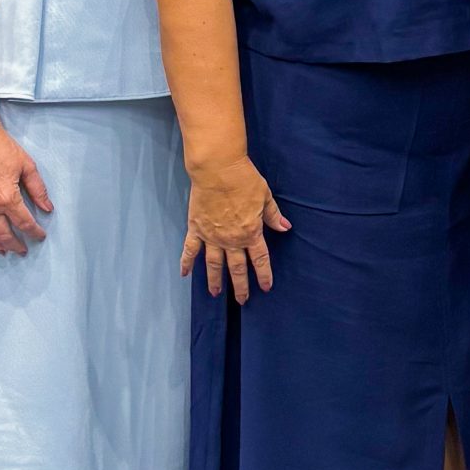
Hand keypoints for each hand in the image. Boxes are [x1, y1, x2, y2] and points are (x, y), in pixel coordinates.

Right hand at [0, 120, 53, 254]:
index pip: (23, 222)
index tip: (40, 235)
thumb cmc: (0, 147)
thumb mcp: (27, 166)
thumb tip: (47, 207)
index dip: (34, 232)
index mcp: (6, 196)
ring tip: (4, 250)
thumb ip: (38, 189)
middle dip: (15, 244)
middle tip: (22, 250)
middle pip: (3, 234)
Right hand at [184, 156, 290, 301]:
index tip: (266, 287)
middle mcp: (231, 240)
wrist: (218, 169)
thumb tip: (285, 228)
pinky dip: (187, 263)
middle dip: (240, 286)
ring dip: (215, 280)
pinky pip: (190, 250)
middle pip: (237, 268)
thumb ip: (273, 215)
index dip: (264, 274)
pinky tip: (185, 274)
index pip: (259, 259)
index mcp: (250, 232)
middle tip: (242, 300)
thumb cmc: (244, 179)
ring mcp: (212, 236)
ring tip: (215, 294)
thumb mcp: (265, 196)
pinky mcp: (196, 229)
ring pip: (214, 264)